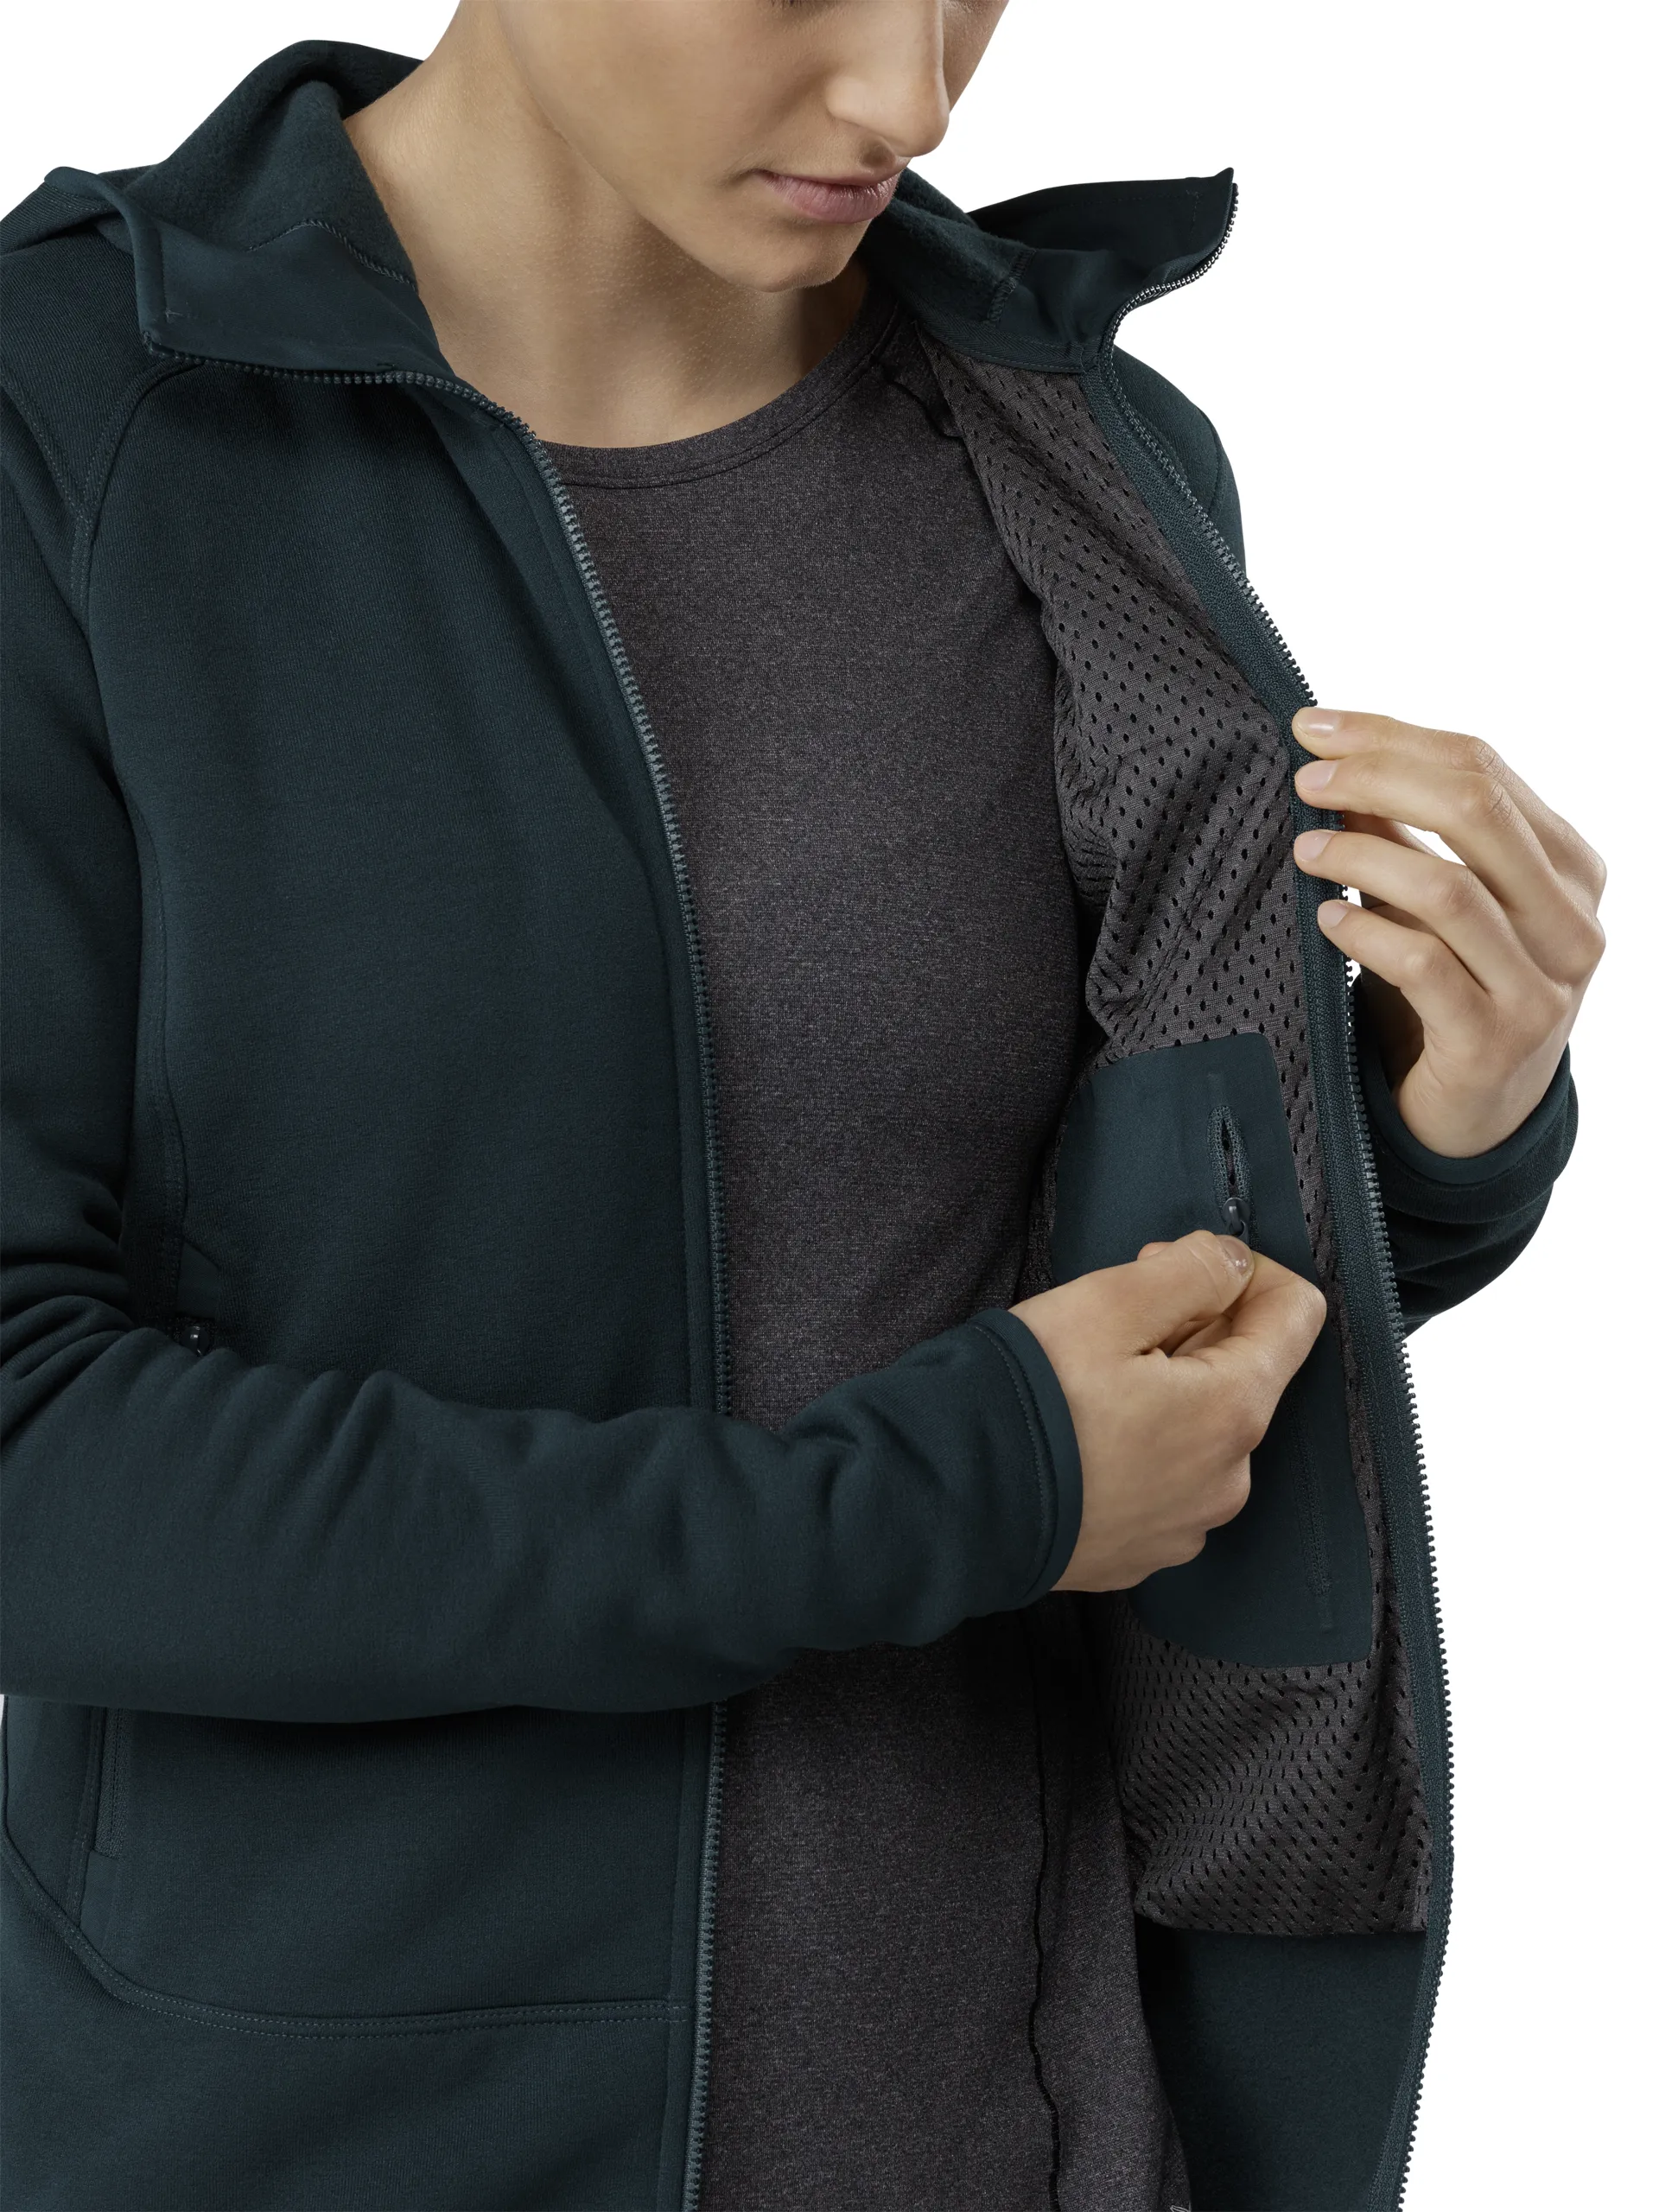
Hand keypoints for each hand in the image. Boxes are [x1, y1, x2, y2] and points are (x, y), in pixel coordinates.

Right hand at [1011, 1231, 1325, 1592]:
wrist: (946, 1506)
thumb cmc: (1024, 1402)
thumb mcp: (1106, 1304)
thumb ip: (1191, 1270)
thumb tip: (1234, 1261)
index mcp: (1232, 1411)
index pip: (1296, 1314)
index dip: (1241, 1270)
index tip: (1173, 1267)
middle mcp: (1229, 1478)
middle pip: (1245, 1371)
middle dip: (1193, 1326)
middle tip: (1112, 1314)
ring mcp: (1187, 1525)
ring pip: (1203, 1428)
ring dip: (1166, 1388)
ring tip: (1087, 1380)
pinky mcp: (1144, 1552)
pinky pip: (1165, 1479)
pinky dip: (1139, 1444)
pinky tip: (1081, 1435)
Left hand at [1289, 708, 1605, 1156]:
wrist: (1473, 1118)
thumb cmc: (1447, 994)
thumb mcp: (1430, 906)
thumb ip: (1401, 836)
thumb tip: (1335, 760)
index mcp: (1568, 866)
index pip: (1485, 768)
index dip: (1393, 736)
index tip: (1314, 725)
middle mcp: (1571, 920)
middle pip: (1476, 810)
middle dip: (1378, 777)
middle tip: (1306, 777)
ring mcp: (1542, 985)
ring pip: (1449, 888)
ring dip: (1362, 856)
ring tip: (1303, 850)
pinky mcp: (1497, 1041)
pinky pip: (1425, 966)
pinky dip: (1365, 933)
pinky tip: (1325, 919)